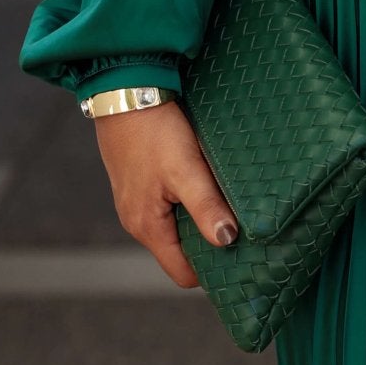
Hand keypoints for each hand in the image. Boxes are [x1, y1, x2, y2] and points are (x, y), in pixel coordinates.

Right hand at [93, 102, 237, 288]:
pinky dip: (188, 204)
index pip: (182, 274)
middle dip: (208, 246)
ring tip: (226, 206)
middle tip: (241, 230)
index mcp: (147, 226)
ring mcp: (136, 203)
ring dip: (200, 221)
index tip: (241, 258)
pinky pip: (168, 208)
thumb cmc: (154, 131)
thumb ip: (206, 208)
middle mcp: (137, 221)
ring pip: (176, 229)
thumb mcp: (186, 170)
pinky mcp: (140, 184)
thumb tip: (226, 241)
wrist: (123, 91)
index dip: (211, 270)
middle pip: (180, 253)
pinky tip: (206, 186)